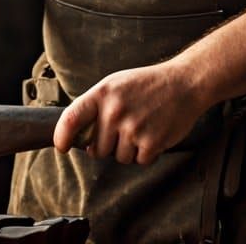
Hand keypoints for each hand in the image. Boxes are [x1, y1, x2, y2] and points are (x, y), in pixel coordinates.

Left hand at [53, 62, 205, 165]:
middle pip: (98, 149)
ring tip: (141, 126)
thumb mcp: (115, 84)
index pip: (72, 118)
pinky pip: (139, 161)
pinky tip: (153, 133)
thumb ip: (96, 107)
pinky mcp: (151, 142)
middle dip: (109, 145)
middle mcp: (115, 111)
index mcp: (102, 93)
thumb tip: (80, 137)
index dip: (62, 136)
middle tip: (125, 127)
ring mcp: (133, 127)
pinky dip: (146, 153)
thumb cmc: (146, 85)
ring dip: (129, 149)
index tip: (62, 147)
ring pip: (119, 157)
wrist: (183, 83)